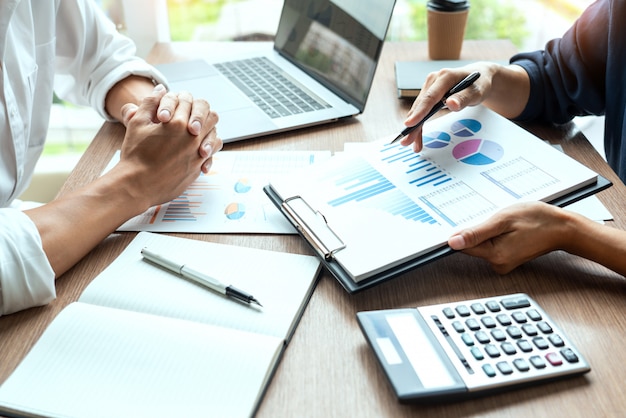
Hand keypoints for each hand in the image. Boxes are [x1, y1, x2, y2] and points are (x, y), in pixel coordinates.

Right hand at [117, 84, 221, 208]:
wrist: (137, 185)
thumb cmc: (135, 155)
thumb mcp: (138, 123)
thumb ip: (150, 103)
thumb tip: (161, 90)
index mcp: (177, 122)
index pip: (190, 102)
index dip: (183, 102)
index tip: (176, 109)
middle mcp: (192, 137)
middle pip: (210, 115)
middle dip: (201, 114)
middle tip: (191, 118)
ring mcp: (197, 153)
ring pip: (215, 134)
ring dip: (208, 130)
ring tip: (196, 132)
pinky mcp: (198, 167)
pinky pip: (212, 154)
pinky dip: (208, 148)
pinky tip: (198, 148)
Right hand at [401, 63, 495, 151]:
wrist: (478, 76)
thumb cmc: (479, 83)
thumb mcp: (477, 91)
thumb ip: (464, 98)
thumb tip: (450, 104)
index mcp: (445, 77)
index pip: (430, 97)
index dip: (419, 112)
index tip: (410, 124)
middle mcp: (434, 80)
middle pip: (421, 105)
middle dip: (413, 125)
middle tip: (406, 141)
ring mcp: (430, 86)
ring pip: (418, 109)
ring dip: (414, 127)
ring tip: (411, 144)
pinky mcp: (429, 93)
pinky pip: (422, 110)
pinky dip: (419, 124)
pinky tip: (417, 137)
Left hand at [447, 202, 572, 273]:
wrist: (562, 228)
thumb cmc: (537, 220)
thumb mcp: (503, 220)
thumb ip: (476, 233)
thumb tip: (453, 243)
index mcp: (495, 255)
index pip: (462, 247)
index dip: (461, 232)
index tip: (467, 221)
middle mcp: (497, 264)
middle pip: (472, 246)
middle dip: (478, 230)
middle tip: (494, 219)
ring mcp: (503, 263)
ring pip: (482, 244)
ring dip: (488, 231)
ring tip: (505, 222)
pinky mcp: (507, 259)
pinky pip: (492, 245)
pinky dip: (496, 235)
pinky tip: (508, 228)